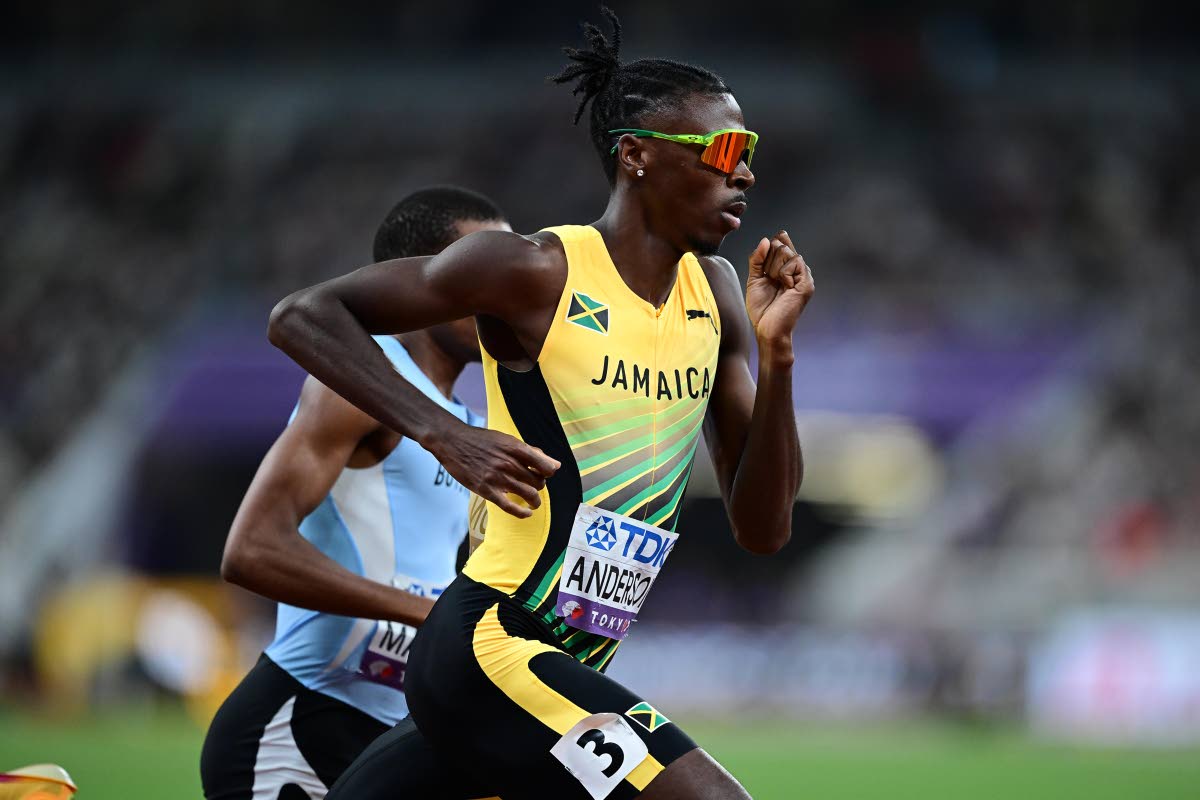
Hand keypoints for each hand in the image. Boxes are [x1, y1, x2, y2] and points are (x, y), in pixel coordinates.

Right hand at [426, 421, 559, 517]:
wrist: (453, 442)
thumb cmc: (481, 440)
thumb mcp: (507, 439)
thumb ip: (530, 452)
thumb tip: (555, 465)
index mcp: (516, 448)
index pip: (545, 466)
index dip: (548, 472)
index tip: (544, 474)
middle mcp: (509, 463)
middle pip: (538, 482)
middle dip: (539, 486)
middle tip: (533, 485)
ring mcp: (498, 478)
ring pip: (529, 495)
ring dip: (535, 501)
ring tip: (534, 503)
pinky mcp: (487, 490)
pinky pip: (510, 507)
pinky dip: (522, 513)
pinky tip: (527, 513)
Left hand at [745, 230, 813, 350]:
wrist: (767, 329)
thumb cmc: (762, 309)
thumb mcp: (754, 279)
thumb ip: (757, 260)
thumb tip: (766, 240)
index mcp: (786, 269)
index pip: (782, 243)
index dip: (772, 245)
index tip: (764, 262)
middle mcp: (797, 271)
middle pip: (781, 245)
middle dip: (768, 261)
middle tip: (769, 280)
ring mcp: (803, 276)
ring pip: (786, 252)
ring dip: (773, 268)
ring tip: (775, 284)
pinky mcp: (807, 283)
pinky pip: (794, 262)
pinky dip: (783, 273)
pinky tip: (784, 286)